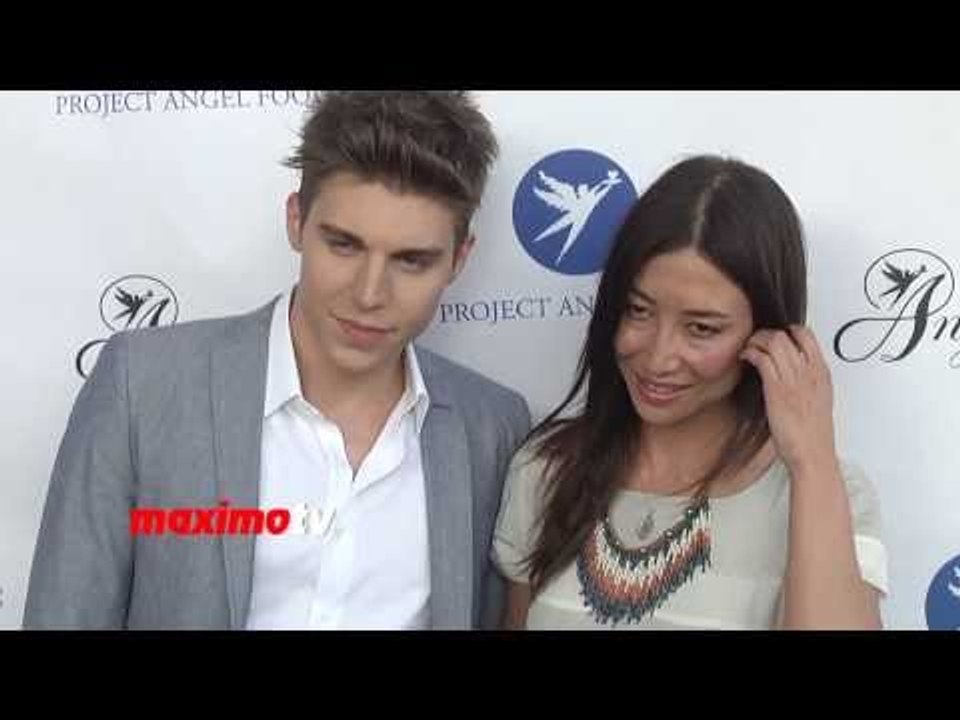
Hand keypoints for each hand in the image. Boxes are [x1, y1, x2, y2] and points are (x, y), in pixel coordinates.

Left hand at [739, 325, 838, 474]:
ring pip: (773, 341)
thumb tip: (792, 375)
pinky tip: (745, 358)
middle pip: (786, 334)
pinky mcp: (777, 388)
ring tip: (748, 350)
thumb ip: (807, 383)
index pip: (807, 335)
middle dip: (766, 334)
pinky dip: (750, 353)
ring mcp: (794, 378)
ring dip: (755, 341)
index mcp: (821, 373)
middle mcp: (809, 371)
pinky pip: (761, 357)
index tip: (773, 338)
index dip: (787, 331)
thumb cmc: (813, 434)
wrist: (813, 454)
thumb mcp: (818, 401)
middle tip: (756, 342)